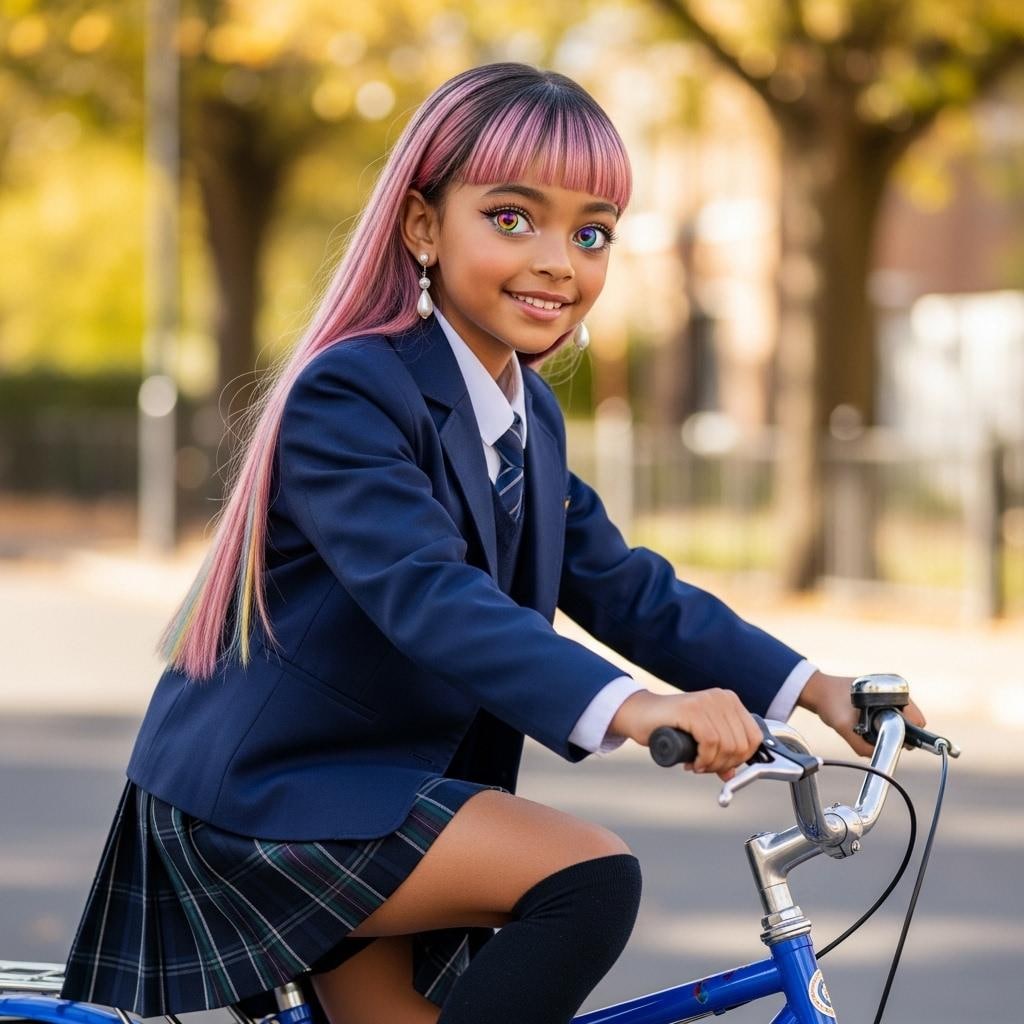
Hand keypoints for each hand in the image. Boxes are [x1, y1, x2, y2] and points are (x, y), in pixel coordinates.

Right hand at [609, 688, 761, 779]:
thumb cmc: (670, 726)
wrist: (639, 714)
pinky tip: (693, 762)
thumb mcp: (701, 739)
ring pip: (727, 746)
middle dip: (725, 764)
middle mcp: (721, 698)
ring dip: (712, 764)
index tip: (724, 766)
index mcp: (729, 701)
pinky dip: (704, 759)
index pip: (754, 737)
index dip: (742, 759)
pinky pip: (710, 743)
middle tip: (706, 768)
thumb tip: (731, 774)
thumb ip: (719, 753)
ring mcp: (707, 701)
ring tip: (697, 765)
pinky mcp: (692, 709)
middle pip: (742, 745)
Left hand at [798, 671, 926, 756]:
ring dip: (889, 729)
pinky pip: (891, 718)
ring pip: (901, 721)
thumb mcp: (843, 727)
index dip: (909, 734)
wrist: (817, 691)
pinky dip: (882, 725)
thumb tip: (878, 756)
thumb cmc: (830, 703)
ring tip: (868, 727)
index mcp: (892, 691)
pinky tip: (867, 725)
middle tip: (877, 735)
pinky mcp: (881, 700)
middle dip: (898, 733)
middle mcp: (893, 691)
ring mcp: (888, 695)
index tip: (896, 741)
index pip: (917, 720)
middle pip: (911, 722)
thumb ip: (861, 745)